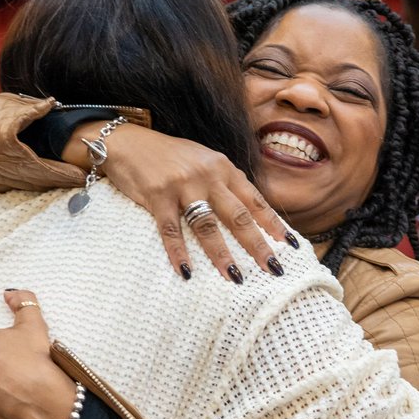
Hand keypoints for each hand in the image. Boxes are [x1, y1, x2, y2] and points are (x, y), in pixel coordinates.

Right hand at [65, 122, 298, 281]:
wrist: (128, 141)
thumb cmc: (169, 156)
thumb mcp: (205, 162)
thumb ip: (225, 184)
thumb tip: (251, 214)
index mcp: (224, 168)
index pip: (256, 200)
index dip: (274, 224)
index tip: (290, 245)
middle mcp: (208, 175)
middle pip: (238, 216)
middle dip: (257, 245)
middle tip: (273, 269)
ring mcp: (183, 185)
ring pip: (208, 225)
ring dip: (222, 254)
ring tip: (235, 278)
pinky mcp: (157, 196)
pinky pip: (171, 230)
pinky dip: (179, 253)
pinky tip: (186, 272)